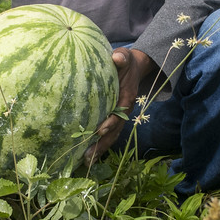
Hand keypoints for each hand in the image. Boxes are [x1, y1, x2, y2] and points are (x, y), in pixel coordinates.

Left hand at [86, 47, 154, 164]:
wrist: (134, 68)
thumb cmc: (126, 62)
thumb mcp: (126, 56)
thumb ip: (122, 57)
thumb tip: (117, 56)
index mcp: (127, 97)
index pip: (119, 113)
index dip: (110, 122)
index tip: (99, 130)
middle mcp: (124, 111)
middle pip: (114, 131)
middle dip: (102, 144)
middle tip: (88, 157)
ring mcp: (119, 117)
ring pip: (110, 137)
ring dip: (99, 149)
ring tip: (85, 162)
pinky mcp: (113, 119)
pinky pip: (107, 135)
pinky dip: (99, 146)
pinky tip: (87, 157)